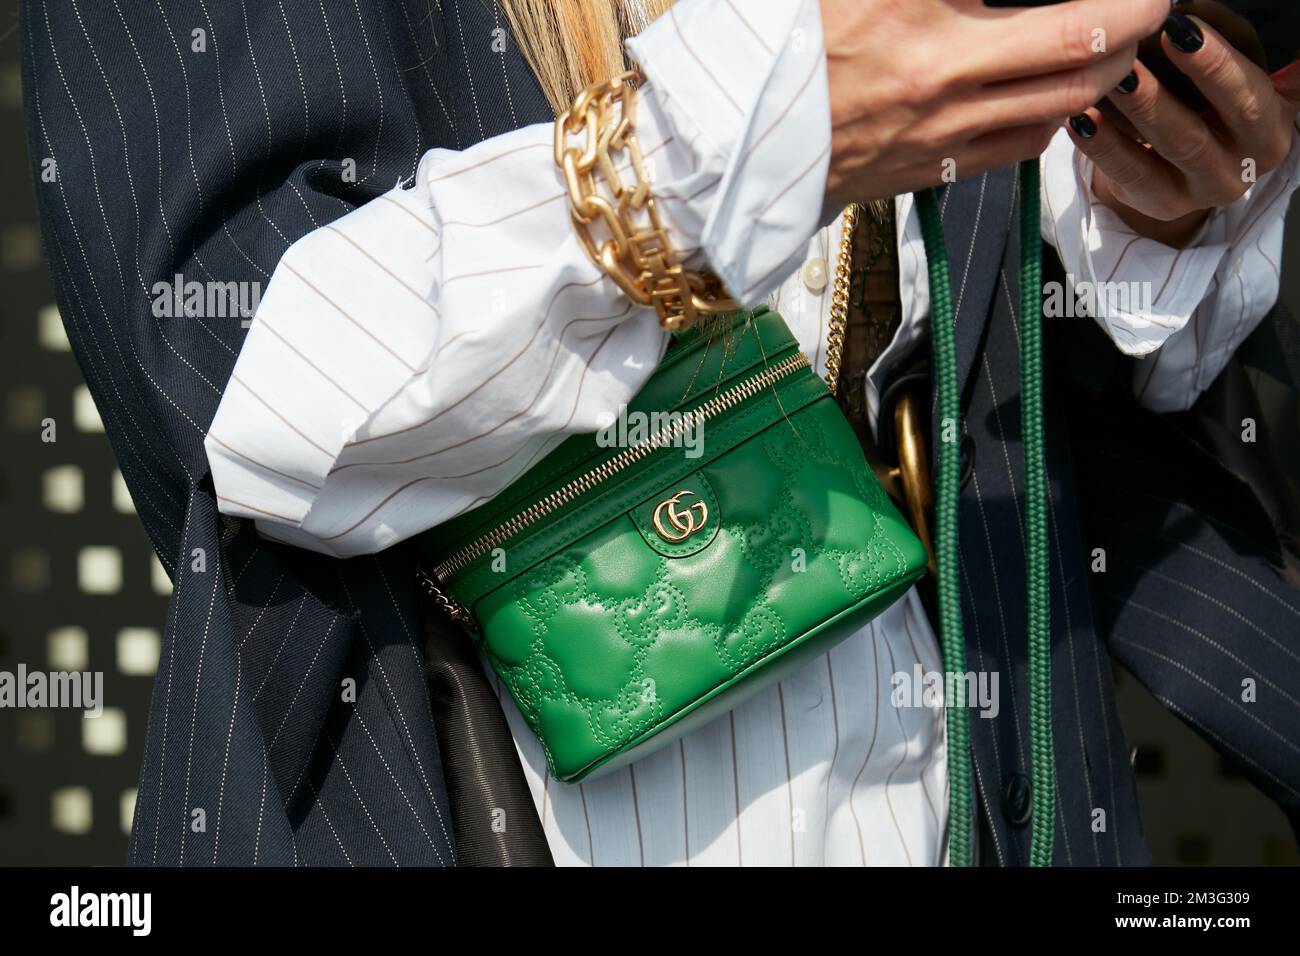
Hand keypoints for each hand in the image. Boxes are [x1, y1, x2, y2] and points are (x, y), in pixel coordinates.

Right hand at [820, 0, 1170, 206]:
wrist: (740, 143)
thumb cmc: (786, 52)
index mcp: (906, 3)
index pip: (1040, 2)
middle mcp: (937, 66)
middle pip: (1078, 39)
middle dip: (1134, 14)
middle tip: (1153, 0)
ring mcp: (941, 125)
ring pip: (1067, 98)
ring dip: (1112, 66)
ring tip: (1123, 43)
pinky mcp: (935, 165)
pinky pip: (1026, 141)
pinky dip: (1062, 111)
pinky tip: (1064, 93)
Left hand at [1067, 11, 1299, 247]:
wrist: (1174, 168)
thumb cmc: (1201, 106)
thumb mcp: (1221, 76)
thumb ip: (1216, 44)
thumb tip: (1183, 8)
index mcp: (1273, 119)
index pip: (1257, 88)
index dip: (1222, 60)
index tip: (1184, 27)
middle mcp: (1251, 156)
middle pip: (1232, 112)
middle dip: (1199, 71)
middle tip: (1161, 37)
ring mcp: (1209, 185)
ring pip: (1180, 143)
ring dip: (1145, 105)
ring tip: (1115, 77)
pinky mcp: (1166, 204)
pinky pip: (1133, 174)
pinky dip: (1105, 145)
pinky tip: (1081, 120)